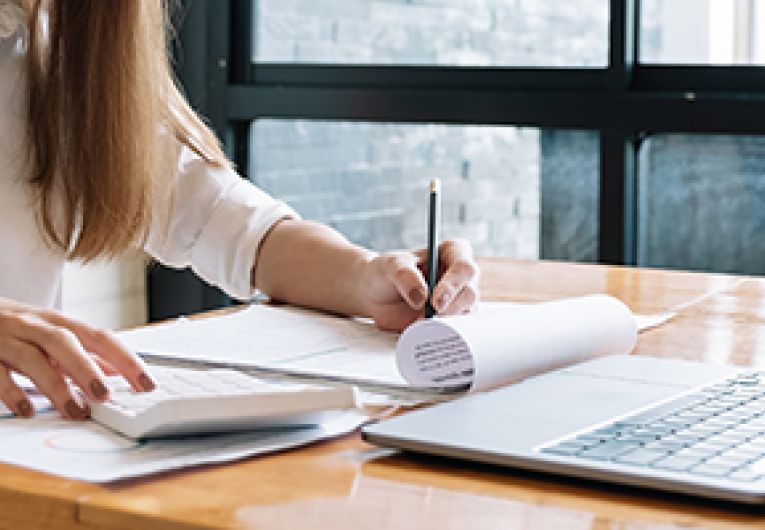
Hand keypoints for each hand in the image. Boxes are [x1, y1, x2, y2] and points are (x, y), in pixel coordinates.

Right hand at [0, 297, 154, 418]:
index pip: (100, 338)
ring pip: (33, 357)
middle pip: (66, 342)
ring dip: (56, 385)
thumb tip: (118, 373)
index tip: (146, 384)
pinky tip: (26, 410)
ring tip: (74, 411)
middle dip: (88, 369)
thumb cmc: (18, 327)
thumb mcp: (53, 336)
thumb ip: (83, 354)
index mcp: (60, 323)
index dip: (126, 360)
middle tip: (105, 396)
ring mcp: (8, 338)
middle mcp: (36, 327)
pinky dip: (11, 391)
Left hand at [359, 239, 479, 330]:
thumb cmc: (386, 272)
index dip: (453, 284)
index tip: (435, 300)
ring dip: (445, 321)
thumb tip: (421, 297)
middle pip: (470, 293)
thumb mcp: (391, 266)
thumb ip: (405, 276)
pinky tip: (425, 329)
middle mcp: (459, 276)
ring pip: (466, 314)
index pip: (464, 266)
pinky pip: (455, 329)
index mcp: (451, 253)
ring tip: (421, 321)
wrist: (374, 294)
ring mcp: (457, 299)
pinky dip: (441, 332)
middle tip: (430, 315)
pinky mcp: (450, 318)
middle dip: (451, 307)